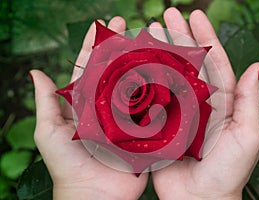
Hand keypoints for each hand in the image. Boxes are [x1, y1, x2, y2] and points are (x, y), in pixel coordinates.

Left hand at [31, 17, 147, 199]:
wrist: (94, 196)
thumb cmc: (68, 166)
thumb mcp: (49, 133)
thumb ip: (46, 103)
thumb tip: (35, 73)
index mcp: (87, 102)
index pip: (91, 66)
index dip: (96, 45)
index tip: (103, 24)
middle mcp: (109, 104)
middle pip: (116, 69)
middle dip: (121, 45)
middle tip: (129, 24)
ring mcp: (128, 115)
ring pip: (135, 82)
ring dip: (142, 61)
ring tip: (149, 40)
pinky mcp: (143, 128)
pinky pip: (152, 105)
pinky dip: (158, 88)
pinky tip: (164, 70)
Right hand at [149, 8, 258, 199]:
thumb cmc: (228, 172)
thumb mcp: (247, 136)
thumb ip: (249, 101)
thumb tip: (254, 66)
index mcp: (220, 101)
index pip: (213, 61)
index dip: (204, 37)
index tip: (195, 15)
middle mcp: (197, 101)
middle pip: (187, 63)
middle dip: (178, 36)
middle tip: (166, 15)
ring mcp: (176, 110)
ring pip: (167, 75)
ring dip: (159, 52)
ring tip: (148, 30)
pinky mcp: (159, 123)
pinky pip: (151, 98)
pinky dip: (144, 79)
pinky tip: (136, 62)